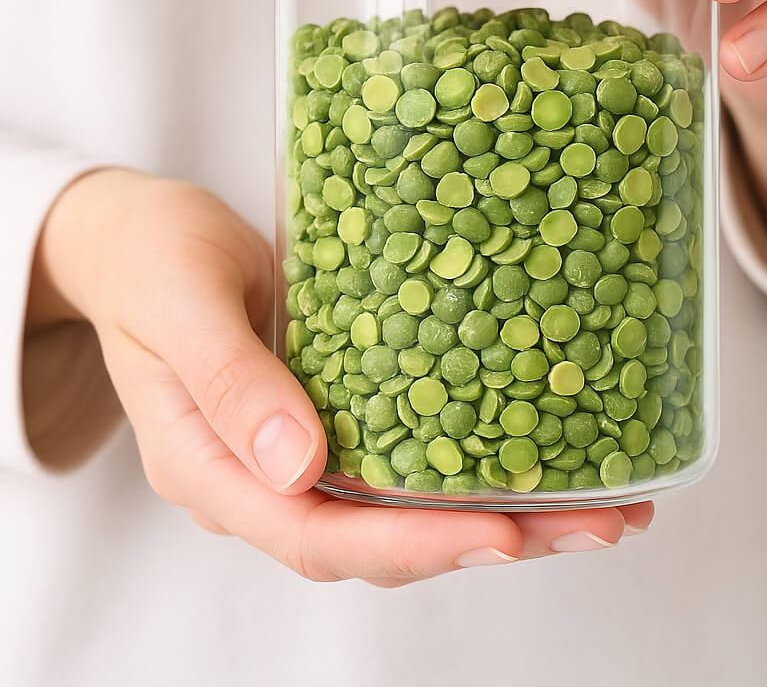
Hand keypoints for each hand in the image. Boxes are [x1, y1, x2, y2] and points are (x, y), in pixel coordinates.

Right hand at [28, 170, 650, 585]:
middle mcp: (269, 478)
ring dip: (507, 511)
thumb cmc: (152, 260)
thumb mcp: (179, 304)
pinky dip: (479, 457)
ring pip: (411, 506)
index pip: (317, 536)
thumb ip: (229, 382)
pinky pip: (413, 453)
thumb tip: (298, 466)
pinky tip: (547, 445)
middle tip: (598, 524)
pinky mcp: (343, 410)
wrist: (144, 239)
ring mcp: (308, 450)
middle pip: (385, 539)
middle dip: (493, 539)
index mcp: (215, 471)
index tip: (503, 534)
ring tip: (606, 503)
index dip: (413, 545)